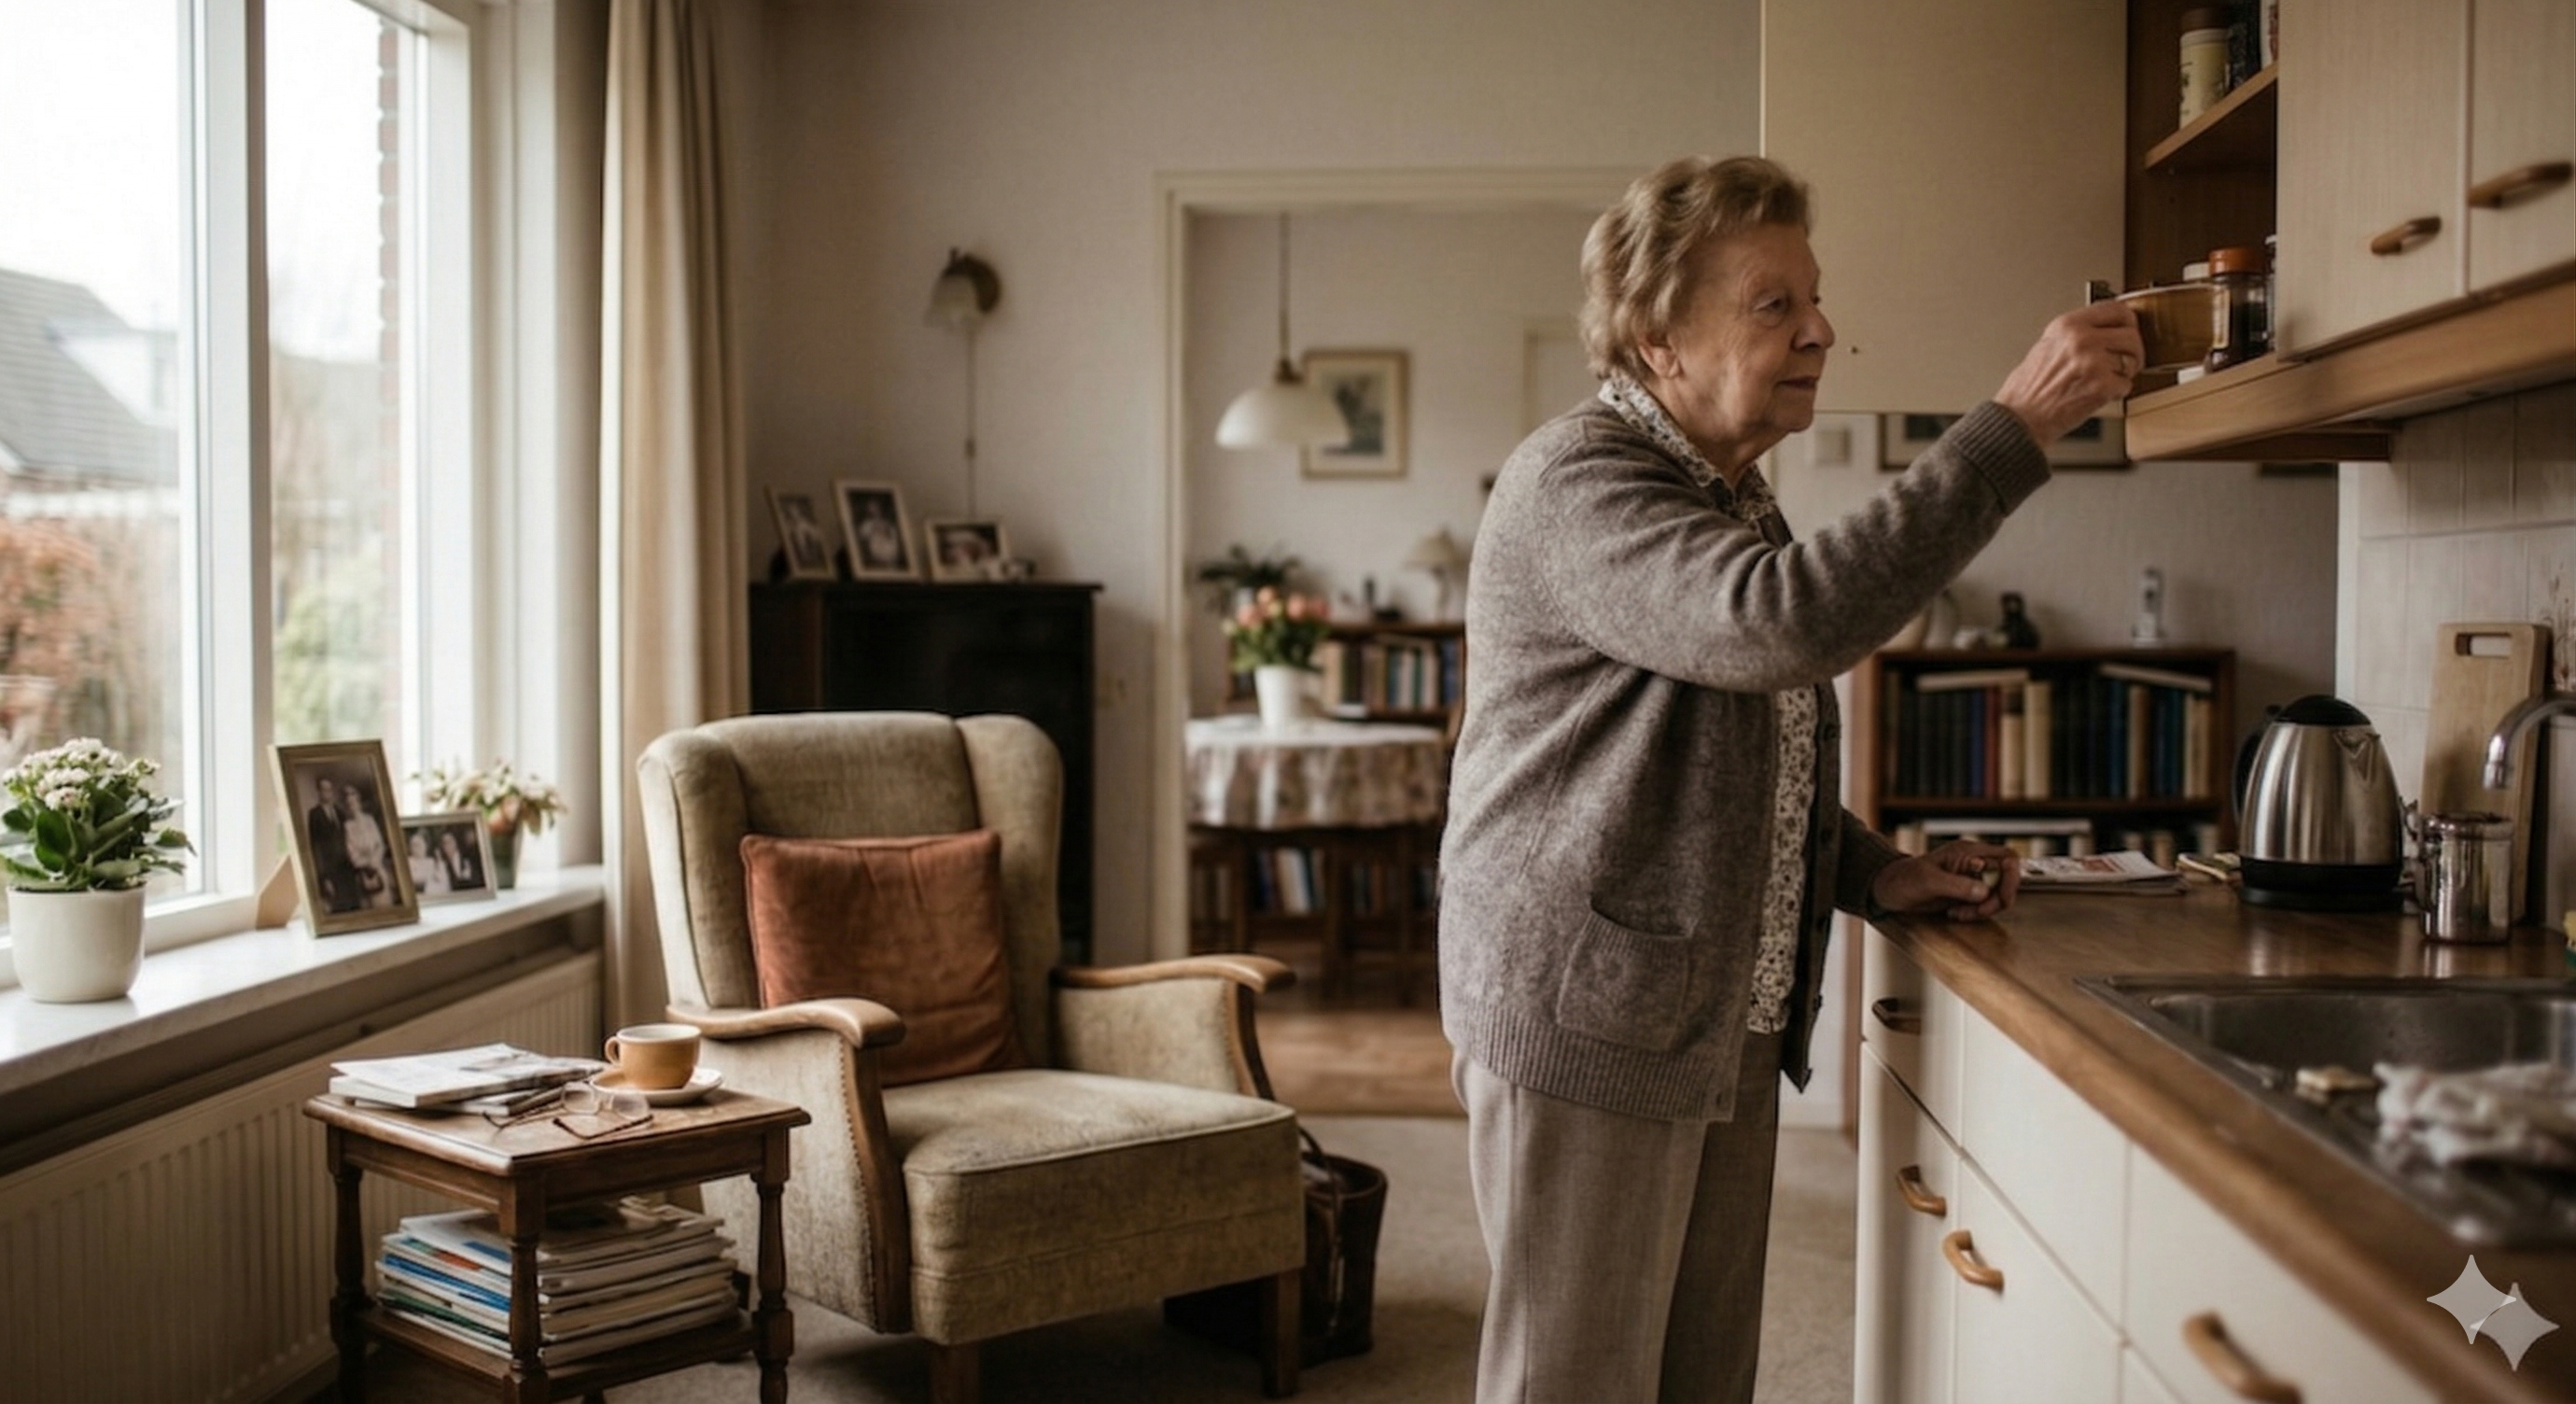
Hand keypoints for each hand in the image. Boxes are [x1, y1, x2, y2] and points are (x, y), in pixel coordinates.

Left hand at [1871, 841, 2020, 920]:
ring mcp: (1971, 879)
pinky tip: (1955, 913)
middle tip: (1978, 911)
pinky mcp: (1966, 894)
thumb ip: (1958, 885)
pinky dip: (1974, 913)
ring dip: (1983, 909)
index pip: (2007, 859)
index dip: (2012, 878)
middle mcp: (1974, 863)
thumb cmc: (1903, 879)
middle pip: (2006, 879)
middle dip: (1996, 899)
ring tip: (1959, 913)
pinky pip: (1983, 905)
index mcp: (1968, 852)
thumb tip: (1985, 891)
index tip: (2002, 897)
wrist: (1888, 890)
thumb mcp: (1929, 881)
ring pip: (1996, 895)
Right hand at [1993, 302, 2144, 446]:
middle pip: (2131, 335)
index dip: (2128, 321)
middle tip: (2127, 360)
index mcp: (2067, 325)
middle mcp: (2081, 340)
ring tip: (2107, 379)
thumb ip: (2076, 333)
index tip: (2128, 329)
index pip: (2116, 309)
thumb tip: (2104, 328)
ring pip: (2132, 360)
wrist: (2020, 418)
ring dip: (2124, 373)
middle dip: (2133, 351)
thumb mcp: (2047, 346)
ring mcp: (2093, 363)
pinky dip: (2116, 393)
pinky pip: (2126, 385)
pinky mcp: (2101, 387)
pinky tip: (2098, 394)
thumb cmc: (2028, 388)